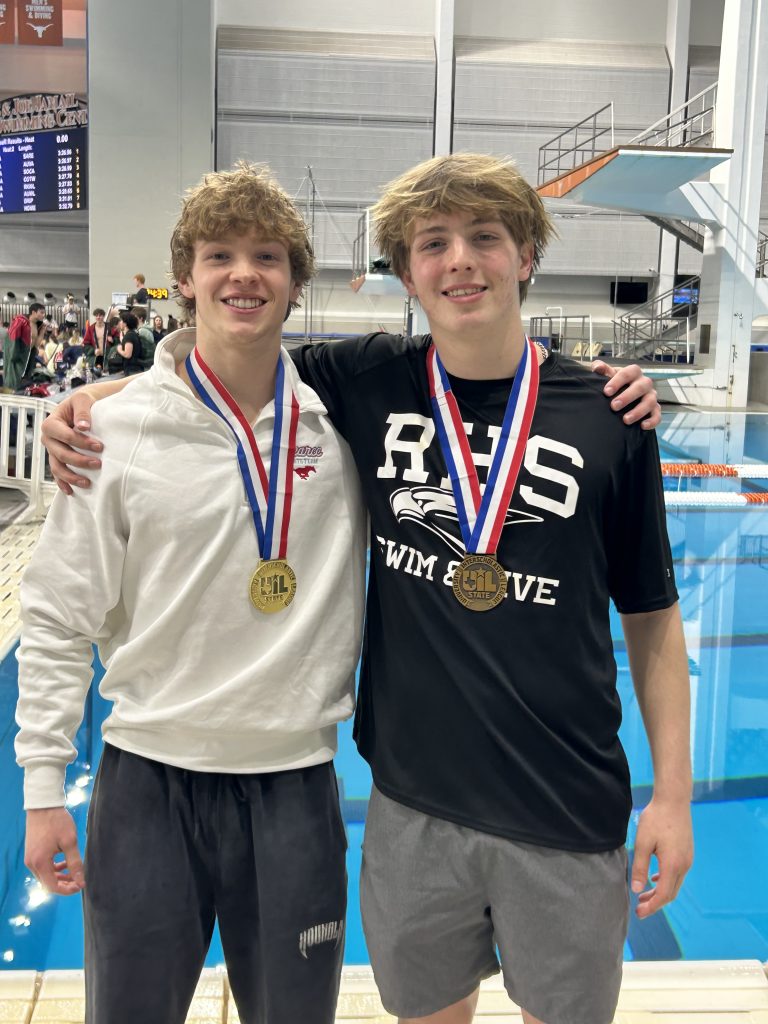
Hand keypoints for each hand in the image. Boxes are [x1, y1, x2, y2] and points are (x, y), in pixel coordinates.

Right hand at [25, 807, 84, 895]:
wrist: (44, 805)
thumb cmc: (57, 822)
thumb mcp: (70, 842)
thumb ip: (75, 863)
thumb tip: (81, 881)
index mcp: (40, 862)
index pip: (52, 886)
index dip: (67, 890)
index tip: (81, 885)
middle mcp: (31, 863)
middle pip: (48, 883)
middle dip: (64, 884)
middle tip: (80, 880)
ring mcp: (30, 858)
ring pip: (45, 875)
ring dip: (59, 877)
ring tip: (75, 872)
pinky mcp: (32, 852)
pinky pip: (43, 867)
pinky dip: (54, 868)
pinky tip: (65, 863)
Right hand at [41, 391, 102, 494]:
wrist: (83, 407)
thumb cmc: (83, 402)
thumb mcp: (83, 400)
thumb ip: (82, 412)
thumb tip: (83, 427)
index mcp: (51, 423)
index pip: (63, 436)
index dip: (80, 442)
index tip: (99, 446)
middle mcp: (48, 439)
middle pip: (60, 453)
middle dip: (79, 460)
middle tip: (98, 463)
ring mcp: (52, 450)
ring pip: (57, 467)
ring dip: (71, 476)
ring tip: (87, 483)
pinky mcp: (58, 459)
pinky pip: (57, 473)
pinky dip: (63, 483)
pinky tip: (71, 491)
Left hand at [592, 360, 660, 428]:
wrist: (622, 396)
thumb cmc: (615, 384)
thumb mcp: (608, 375)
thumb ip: (601, 369)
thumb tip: (597, 367)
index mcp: (633, 373)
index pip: (628, 373)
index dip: (617, 381)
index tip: (606, 392)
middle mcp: (645, 383)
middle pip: (641, 387)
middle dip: (627, 397)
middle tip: (614, 406)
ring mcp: (651, 396)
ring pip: (650, 401)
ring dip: (638, 411)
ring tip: (626, 420)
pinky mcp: (655, 409)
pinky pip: (658, 415)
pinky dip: (652, 421)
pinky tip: (642, 426)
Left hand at [631, 798, 692, 918]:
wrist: (674, 800)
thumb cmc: (656, 819)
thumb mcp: (642, 842)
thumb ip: (640, 867)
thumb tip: (637, 889)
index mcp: (673, 865)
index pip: (664, 895)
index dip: (652, 907)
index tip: (639, 913)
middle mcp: (684, 865)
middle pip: (671, 893)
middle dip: (655, 903)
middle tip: (639, 909)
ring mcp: (687, 859)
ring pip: (674, 884)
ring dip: (660, 892)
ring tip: (643, 896)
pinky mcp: (686, 852)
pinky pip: (677, 874)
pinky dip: (665, 881)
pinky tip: (654, 880)